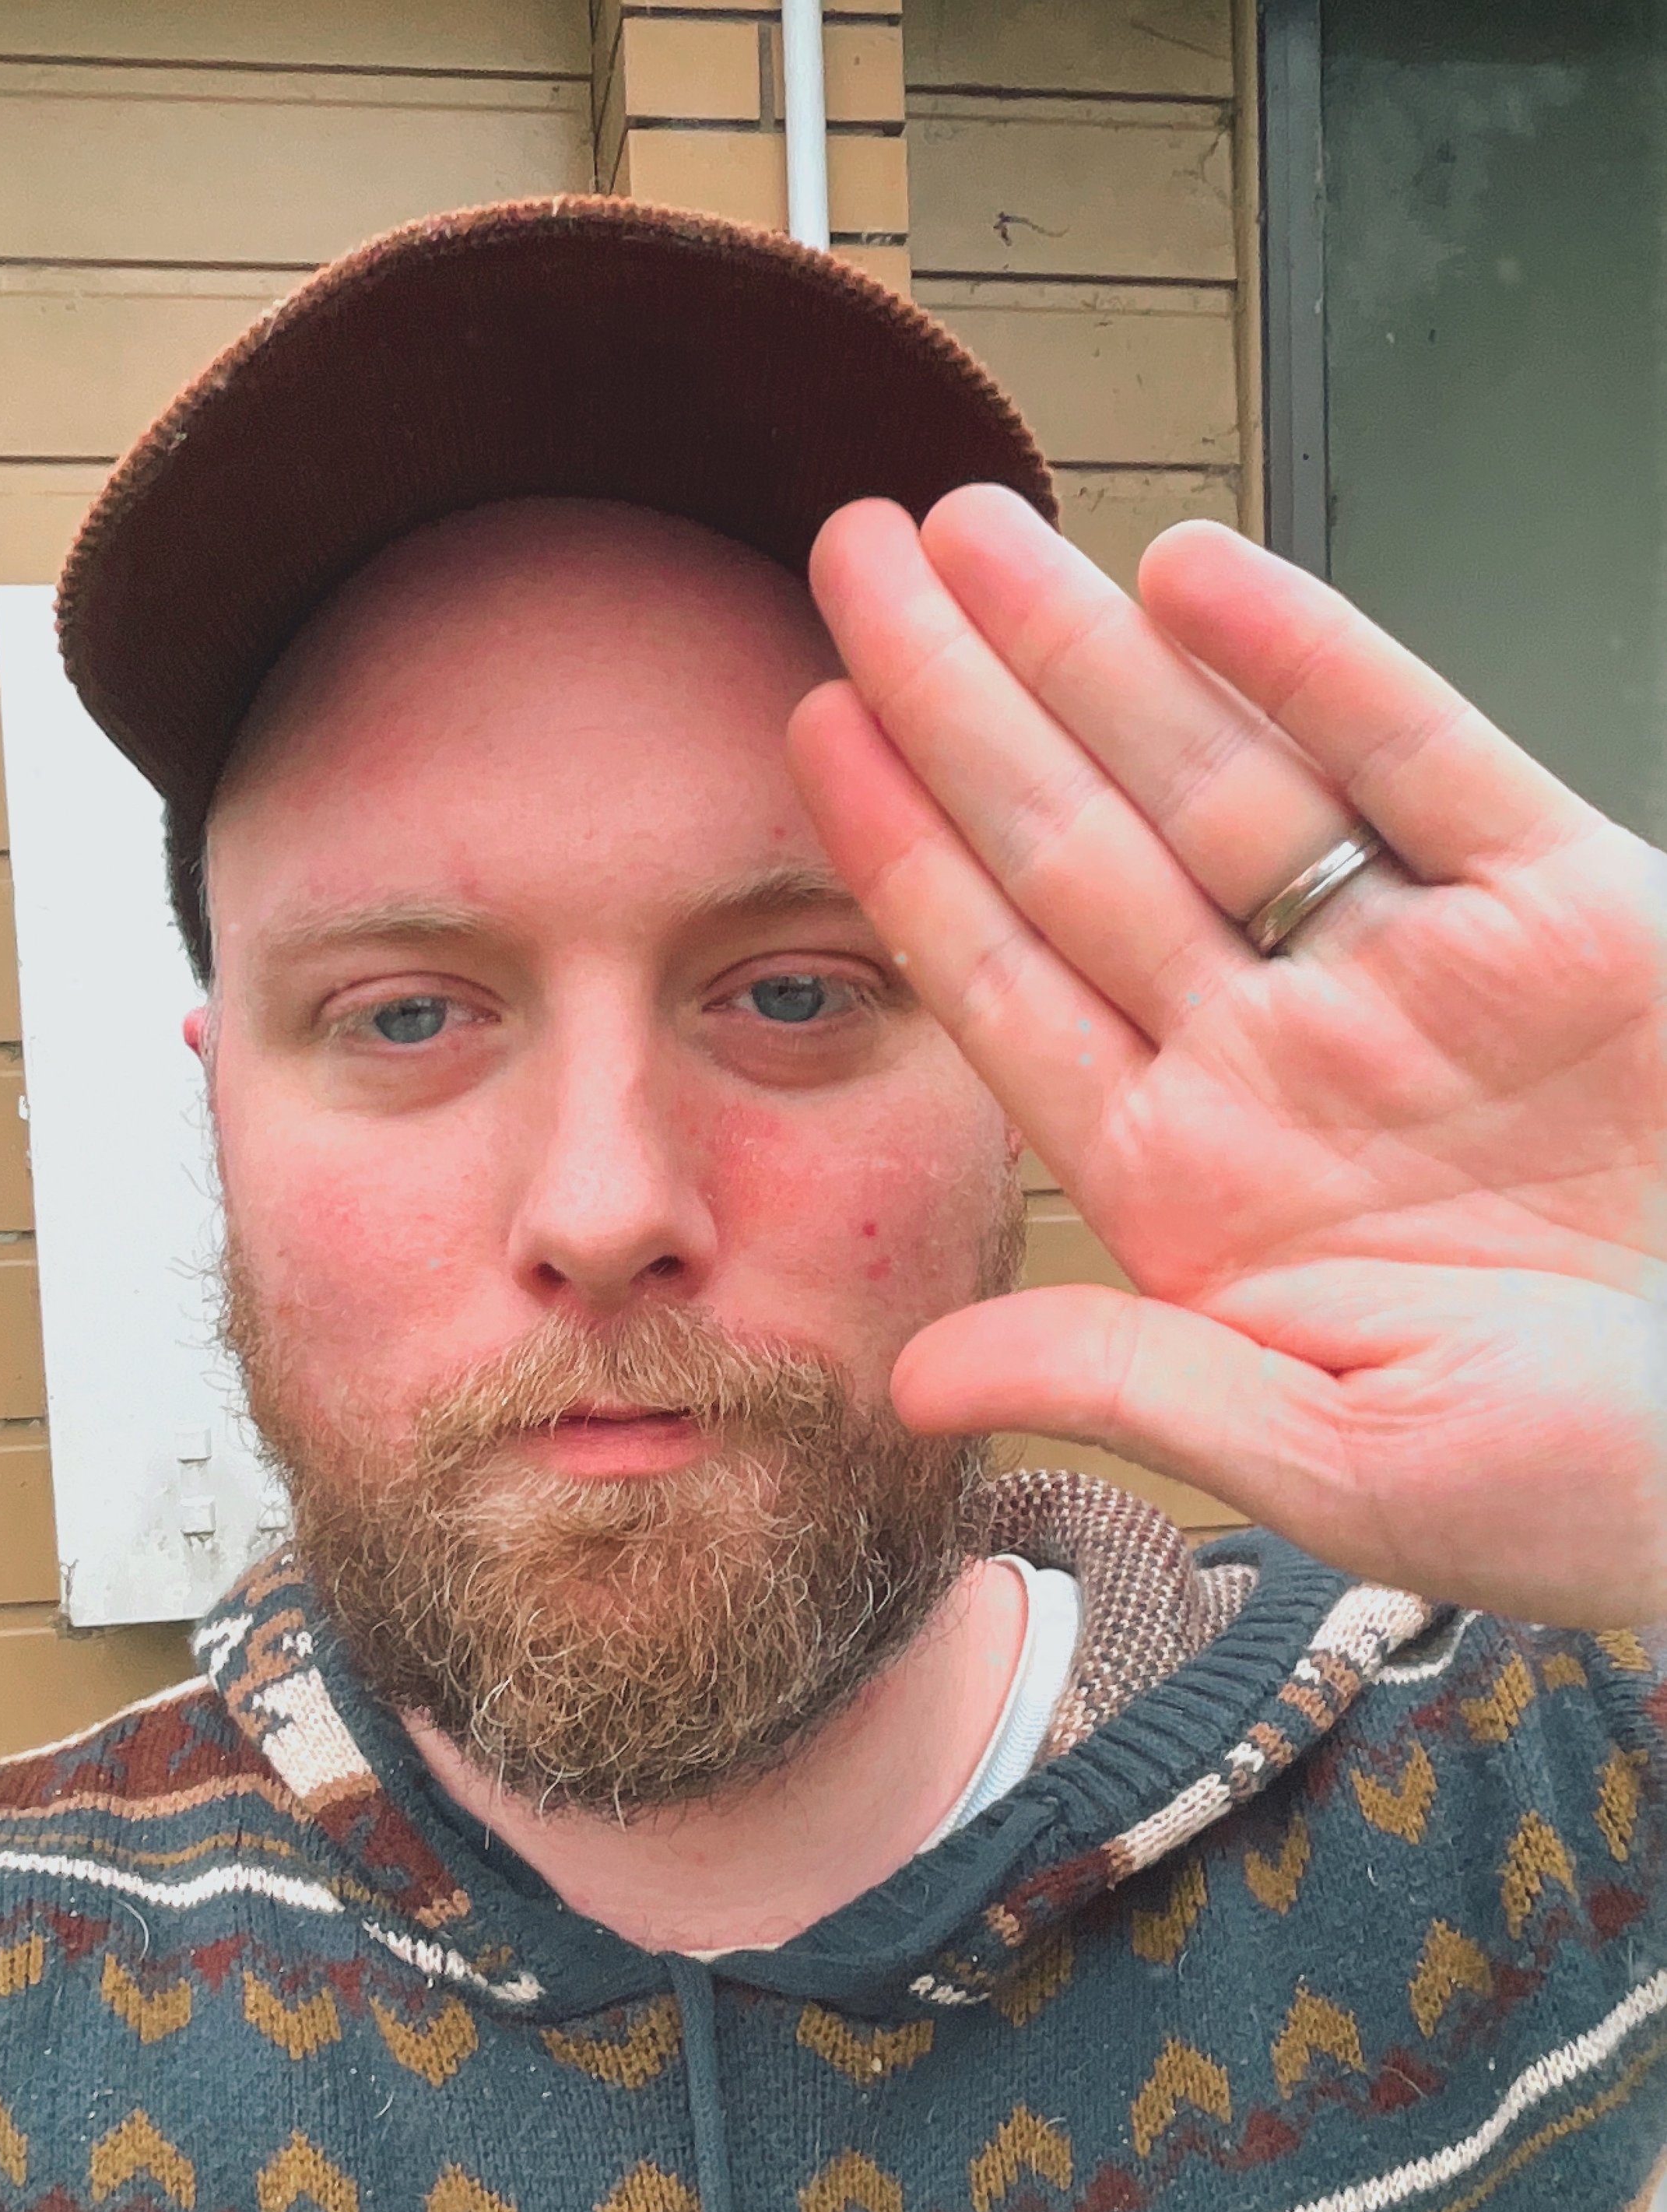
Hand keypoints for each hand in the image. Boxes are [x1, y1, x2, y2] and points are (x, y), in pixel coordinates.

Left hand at [788, 487, 1666, 1626]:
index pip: (1008, 986)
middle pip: (1078, 845)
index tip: (814, 736)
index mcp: (1199, 1182)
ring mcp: (1412, 974)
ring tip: (979, 535)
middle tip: (851, 562)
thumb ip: (1130, 1385)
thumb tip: (920, 1380)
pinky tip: (1199, 573)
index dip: (904, 857)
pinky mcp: (1564, 912)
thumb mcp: (1331, 1460)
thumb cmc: (1585, 1486)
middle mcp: (1280, 1056)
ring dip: (1095, 650)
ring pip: (1218, 775)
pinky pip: (1418, 755)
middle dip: (961, 702)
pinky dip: (1314, 661)